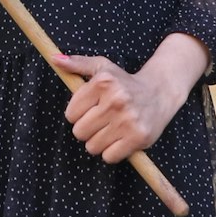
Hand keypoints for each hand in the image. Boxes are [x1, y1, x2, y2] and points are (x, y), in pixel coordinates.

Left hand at [56, 51, 191, 163]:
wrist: (160, 92)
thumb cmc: (125, 81)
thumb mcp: (102, 67)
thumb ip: (77, 63)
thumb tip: (55, 59)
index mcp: (103, 82)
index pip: (70, 114)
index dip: (78, 114)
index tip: (90, 109)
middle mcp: (116, 100)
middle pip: (79, 132)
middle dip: (87, 129)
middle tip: (101, 120)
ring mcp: (128, 120)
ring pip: (93, 147)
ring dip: (99, 142)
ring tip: (112, 128)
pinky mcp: (139, 137)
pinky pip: (109, 157)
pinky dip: (112, 152)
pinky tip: (121, 138)